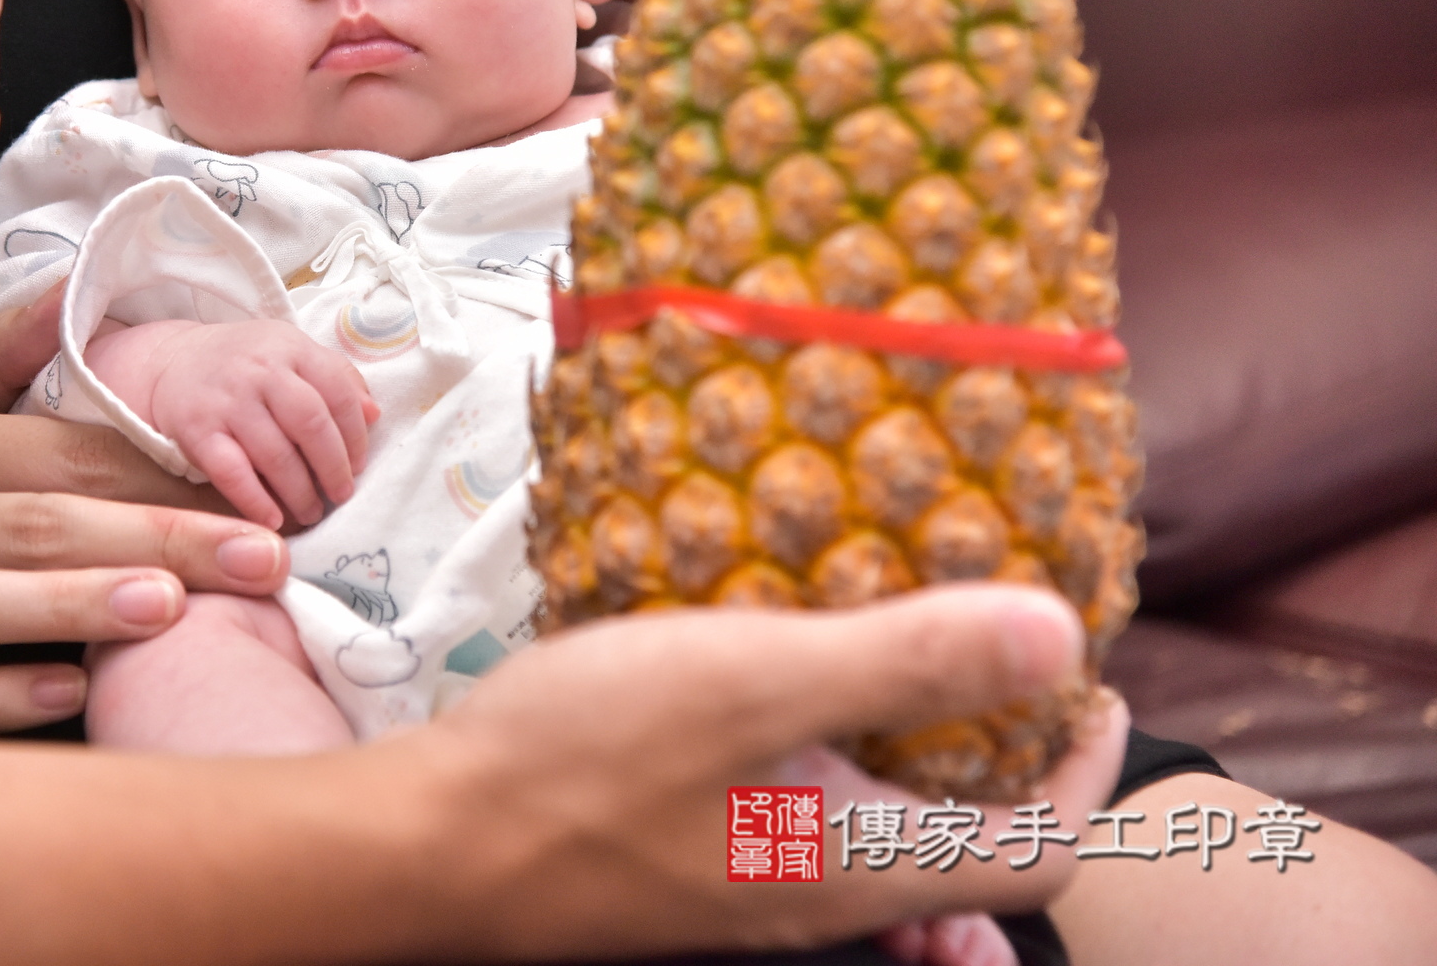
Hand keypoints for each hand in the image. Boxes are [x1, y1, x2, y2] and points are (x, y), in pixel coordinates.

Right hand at [98, 319, 376, 530]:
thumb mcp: (291, 354)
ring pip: (275, 453)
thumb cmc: (245, 365)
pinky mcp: (196, 430)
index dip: (356, 436)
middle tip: (341, 496)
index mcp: (291, 348)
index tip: (359, 467)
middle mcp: (259, 370)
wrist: (171, 362)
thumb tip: (375, 415)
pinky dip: (255, 500)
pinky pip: (232, 472)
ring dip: (300, 492)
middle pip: (311, 424)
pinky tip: (272, 520)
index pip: (338, 393)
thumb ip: (336, 378)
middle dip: (333, 468)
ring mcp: (226, 400)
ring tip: (310, 512)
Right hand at [410, 585, 1127, 957]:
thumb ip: (904, 659)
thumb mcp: (751, 679)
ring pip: (876, 822)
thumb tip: (1059, 634)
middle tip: (986, 628)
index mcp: (862, 861)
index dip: (1084, 765)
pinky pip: (797, 807)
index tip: (1086, 674)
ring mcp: (749, 881)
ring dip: (908, 736)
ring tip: (882, 627)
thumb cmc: (584, 762)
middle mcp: (820, 891)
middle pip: (961, 840)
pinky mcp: (689, 859)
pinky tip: (764, 666)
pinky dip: (821, 742)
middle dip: (998, 739)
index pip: (1038, 849)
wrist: (431, 843)